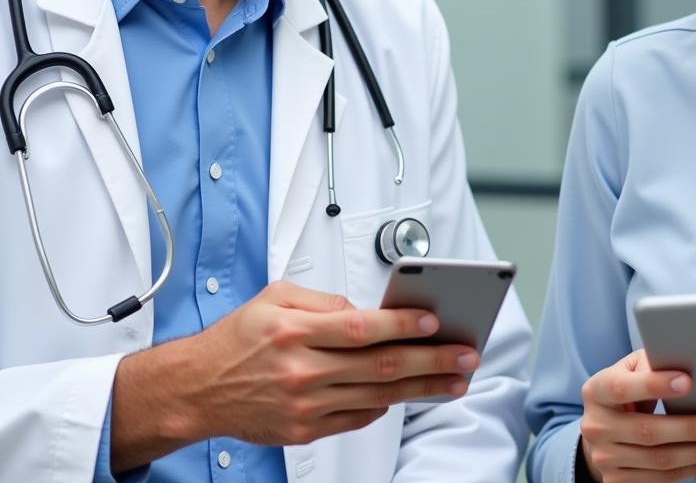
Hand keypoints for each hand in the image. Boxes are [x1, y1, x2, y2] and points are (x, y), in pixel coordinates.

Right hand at [110, 281, 477, 470]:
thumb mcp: (275, 297)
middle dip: (430, 360)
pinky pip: (356, 419)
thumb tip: (367, 312)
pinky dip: (385, 406)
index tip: (433, 320)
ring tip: (453, 379)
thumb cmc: (238, 337)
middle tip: (465, 355)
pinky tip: (409, 396)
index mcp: (295, 330)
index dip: (401, 324)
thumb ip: (324, 299)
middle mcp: (301, 370)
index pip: (360, 328)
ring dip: (421, 389)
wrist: (197, 388)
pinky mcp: (303, 431)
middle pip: (379, 366)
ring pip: (376, 396)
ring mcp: (304, 405)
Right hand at [578, 349, 695, 481]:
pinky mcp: (617, 481)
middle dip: (690, 429)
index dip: (655, 385)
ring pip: (659, 461)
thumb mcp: (630, 369)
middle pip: (647, 432)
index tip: (688, 382)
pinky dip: (692, 469)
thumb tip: (684, 365)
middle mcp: (596, 426)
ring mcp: (605, 458)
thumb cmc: (626, 390)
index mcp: (596, 391)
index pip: (623, 388)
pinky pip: (661, 480)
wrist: (602, 428)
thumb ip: (650, 365)